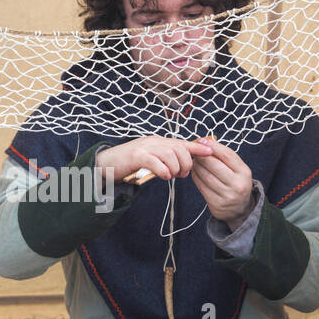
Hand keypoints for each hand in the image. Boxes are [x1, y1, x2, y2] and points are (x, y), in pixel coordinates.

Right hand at [94, 136, 214, 182]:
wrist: (107, 163)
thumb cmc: (130, 164)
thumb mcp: (150, 160)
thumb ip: (164, 161)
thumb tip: (181, 168)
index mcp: (159, 142)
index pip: (182, 142)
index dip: (197, 147)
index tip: (211, 152)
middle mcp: (154, 142)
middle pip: (179, 148)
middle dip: (185, 163)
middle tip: (182, 174)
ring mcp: (145, 148)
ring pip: (170, 154)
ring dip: (175, 168)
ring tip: (172, 176)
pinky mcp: (136, 156)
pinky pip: (155, 161)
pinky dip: (163, 170)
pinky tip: (164, 177)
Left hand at [190, 139, 253, 229]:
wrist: (240, 209)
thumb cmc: (236, 182)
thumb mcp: (238, 169)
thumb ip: (225, 156)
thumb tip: (205, 141)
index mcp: (244, 172)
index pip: (227, 155)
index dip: (213, 146)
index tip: (202, 140)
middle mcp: (237, 184)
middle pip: (214, 164)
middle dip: (202, 156)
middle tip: (195, 152)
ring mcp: (227, 195)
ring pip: (205, 175)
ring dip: (196, 166)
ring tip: (194, 161)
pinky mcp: (216, 204)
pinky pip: (201, 186)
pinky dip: (195, 177)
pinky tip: (195, 172)